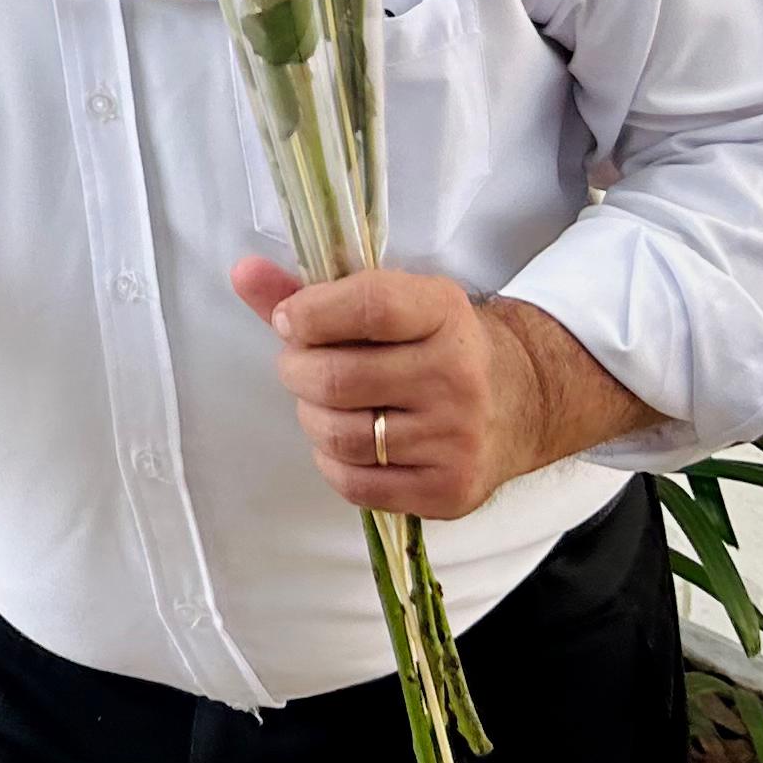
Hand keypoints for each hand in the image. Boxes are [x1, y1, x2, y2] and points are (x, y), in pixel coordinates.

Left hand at [234, 259, 565, 521]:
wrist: (520, 401)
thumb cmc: (432, 344)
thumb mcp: (388, 301)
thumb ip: (312, 292)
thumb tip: (242, 272)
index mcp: (443, 312)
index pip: (366, 307)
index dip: (309, 313)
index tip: (289, 321)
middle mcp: (458, 375)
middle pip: (336, 379)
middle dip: (297, 371)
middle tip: (301, 367)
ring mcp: (457, 438)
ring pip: (340, 435)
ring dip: (312, 418)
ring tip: (325, 404)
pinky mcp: (449, 489)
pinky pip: (355, 484)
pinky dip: (333, 462)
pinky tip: (348, 443)